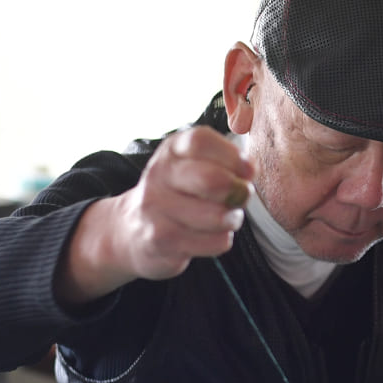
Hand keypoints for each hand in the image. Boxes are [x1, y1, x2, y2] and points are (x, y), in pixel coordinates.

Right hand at [56, 127, 254, 305]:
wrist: (133, 230)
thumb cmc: (180, 193)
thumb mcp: (196, 165)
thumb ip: (226, 161)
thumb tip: (249, 169)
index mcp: (171, 150)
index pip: (201, 141)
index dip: (233, 156)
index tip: (246, 170)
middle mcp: (158, 175)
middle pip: (212, 180)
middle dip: (238, 192)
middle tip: (241, 197)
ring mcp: (156, 208)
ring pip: (219, 216)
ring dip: (232, 219)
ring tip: (223, 217)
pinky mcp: (161, 240)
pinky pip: (216, 241)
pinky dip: (221, 240)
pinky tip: (206, 235)